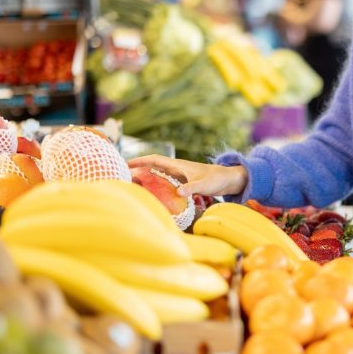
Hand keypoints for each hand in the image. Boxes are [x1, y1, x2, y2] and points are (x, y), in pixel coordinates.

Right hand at [128, 154, 247, 197]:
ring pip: (158, 174)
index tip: (126, 163)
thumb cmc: (217, 179)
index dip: (140, 161)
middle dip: (138, 169)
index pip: (155, 160)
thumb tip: (178, 193)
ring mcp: (179, 176)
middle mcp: (177, 169)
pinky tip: (151, 193)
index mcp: (179, 166)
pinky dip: (156, 185)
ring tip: (132, 184)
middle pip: (153, 167)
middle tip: (123, 175)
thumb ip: (192, 188)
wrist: (229, 179)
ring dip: (146, 177)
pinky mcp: (183, 183)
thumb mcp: (204, 184)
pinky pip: (165, 182)